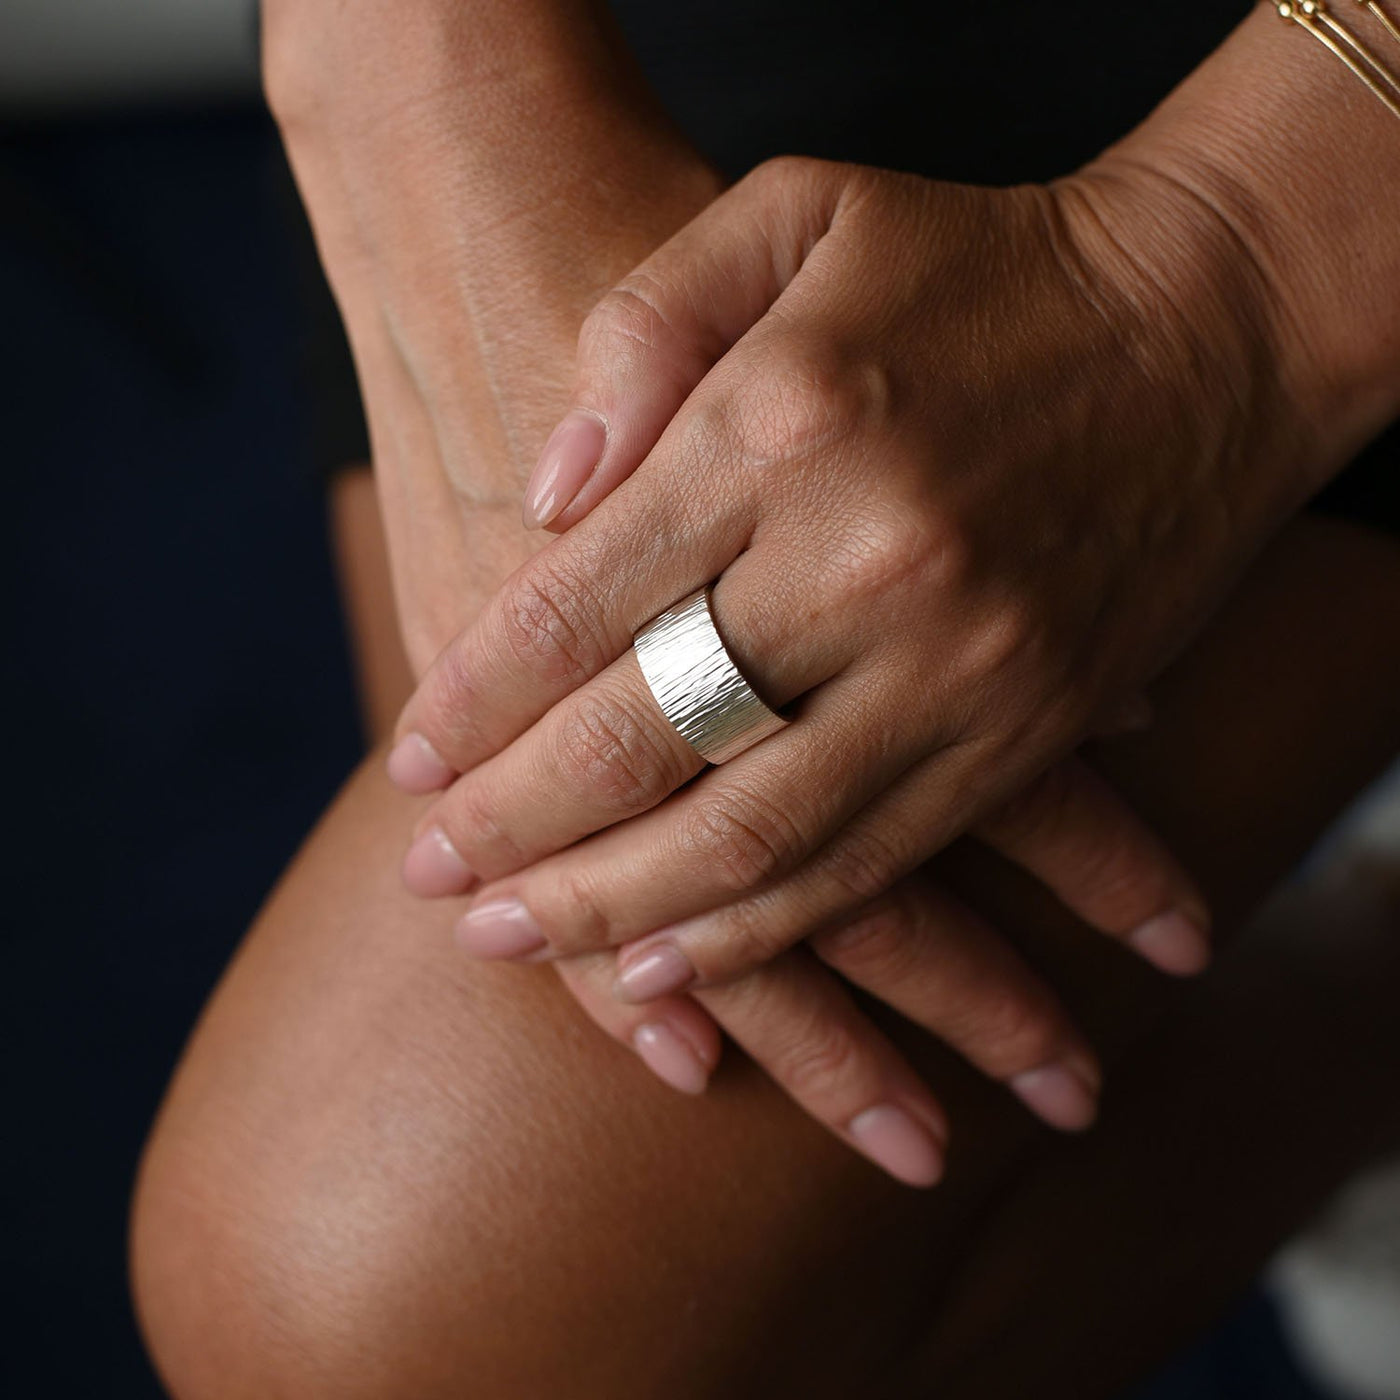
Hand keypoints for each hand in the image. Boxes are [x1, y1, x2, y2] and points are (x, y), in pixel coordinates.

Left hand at [388, 153, 1285, 1000]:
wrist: (1208, 318)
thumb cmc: (982, 262)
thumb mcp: (794, 212)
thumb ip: (645, 325)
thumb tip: (552, 489)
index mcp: (778, 429)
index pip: (572, 606)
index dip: (473, 703)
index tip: (411, 768)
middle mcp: (861, 563)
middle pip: (640, 742)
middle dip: (515, 831)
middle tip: (434, 885)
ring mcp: (952, 664)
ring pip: (746, 837)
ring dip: (614, 913)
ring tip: (517, 940)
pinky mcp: (1023, 729)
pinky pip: (871, 863)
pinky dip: (766, 934)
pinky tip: (678, 966)